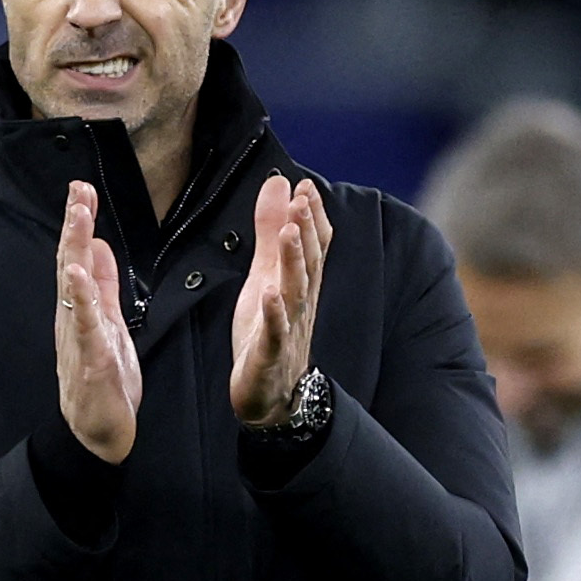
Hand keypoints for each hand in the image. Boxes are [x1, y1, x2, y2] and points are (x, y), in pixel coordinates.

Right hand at [56, 181, 141, 463]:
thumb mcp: (109, 324)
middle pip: (70, 263)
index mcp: (81, 308)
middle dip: (74, 224)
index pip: (77, 257)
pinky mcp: (90, 358)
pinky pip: (84, 324)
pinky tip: (76, 274)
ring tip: (77, 216)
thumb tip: (98, 246)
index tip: (82, 189)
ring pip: (73, 286)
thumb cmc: (104, 380)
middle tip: (77, 189)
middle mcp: (73, 317)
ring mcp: (78, 336)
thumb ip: (102, 286)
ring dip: (74, 249)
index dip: (79, 223)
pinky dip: (79, 297)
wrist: (98, 433)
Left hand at [230, 175, 332, 426]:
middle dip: (307, 230)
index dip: (313, 217)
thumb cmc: (268, 331)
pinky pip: (275, 332)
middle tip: (302, 200)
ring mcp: (287, 329)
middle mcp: (299, 303)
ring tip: (289, 233)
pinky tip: (269, 294)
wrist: (270, 394)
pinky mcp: (269, 353)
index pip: (315, 246)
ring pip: (295, 291)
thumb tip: (279, 187)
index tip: (307, 186)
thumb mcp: (265, 274)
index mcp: (300, 284)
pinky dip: (274, 313)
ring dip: (294, 262)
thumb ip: (270, 231)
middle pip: (309, 263)